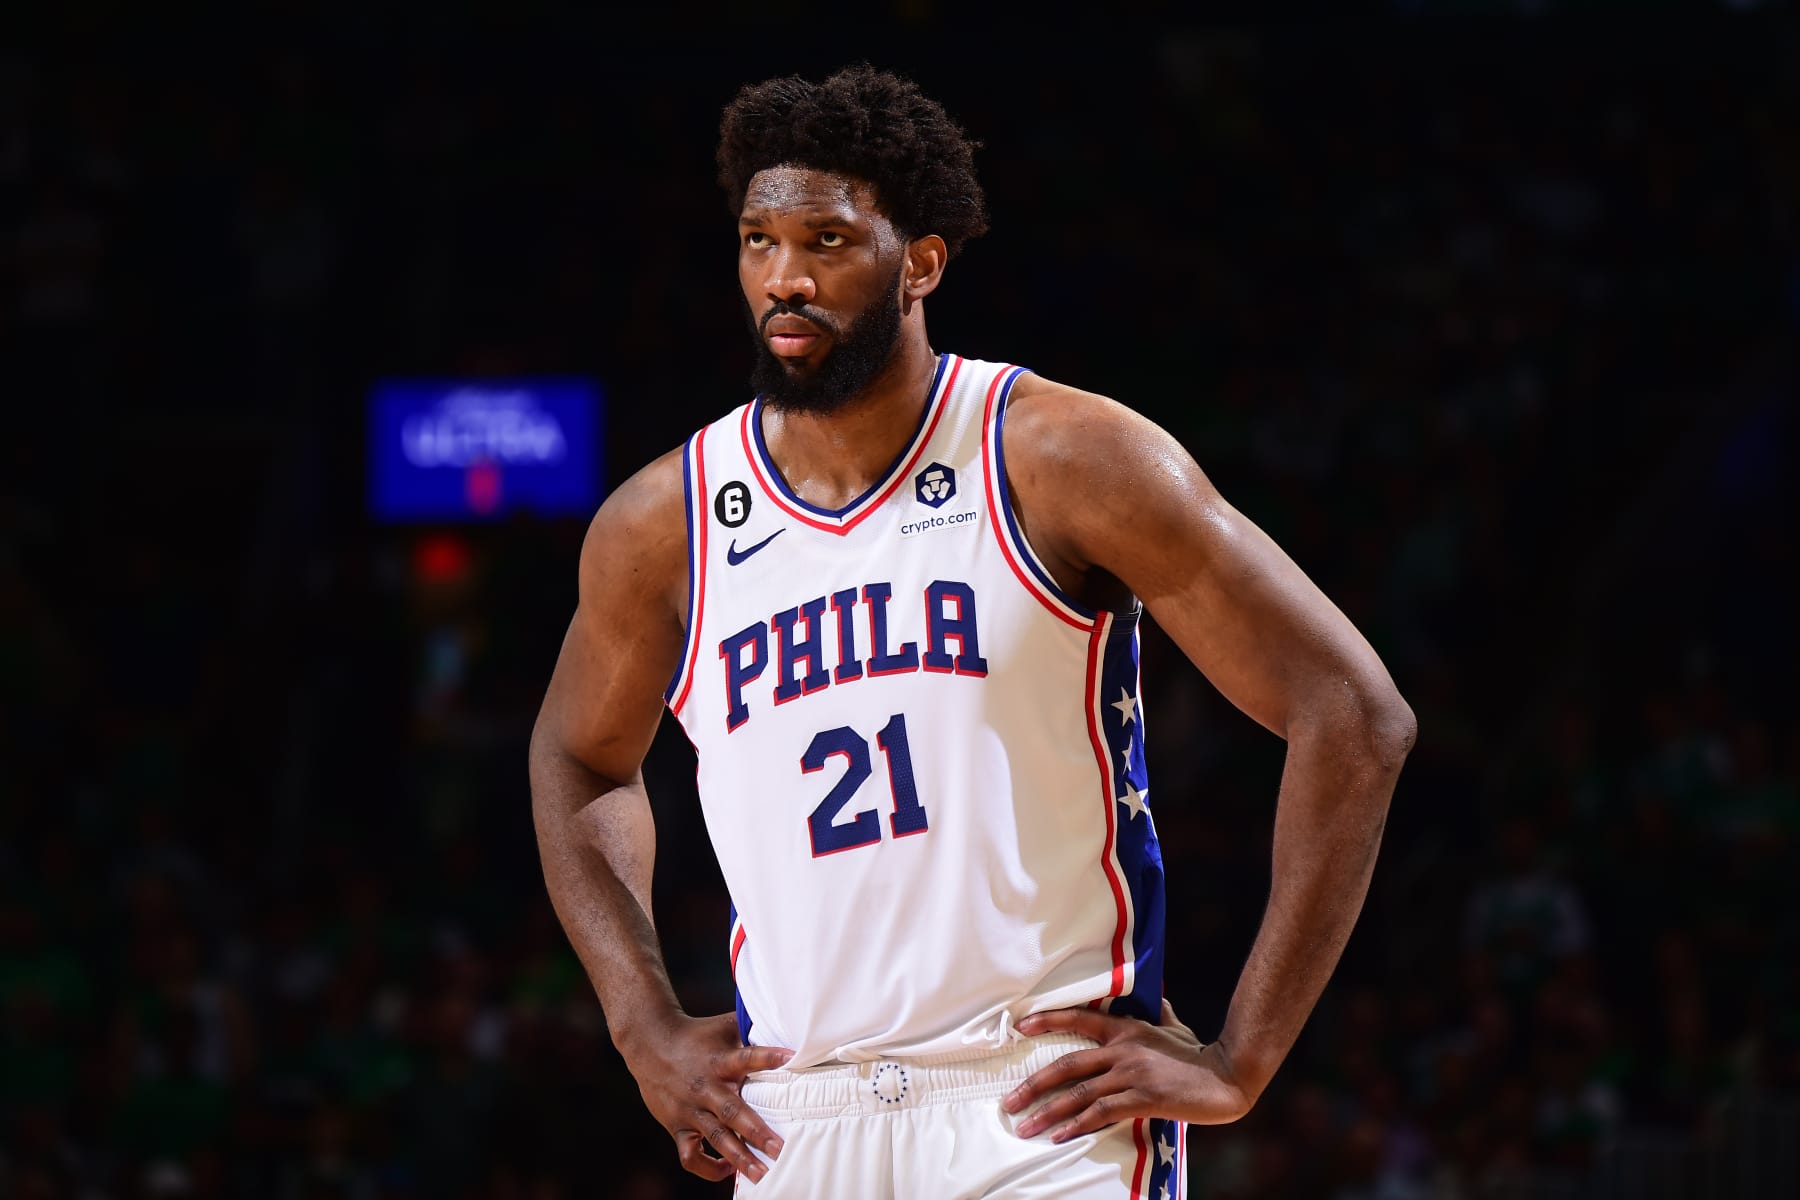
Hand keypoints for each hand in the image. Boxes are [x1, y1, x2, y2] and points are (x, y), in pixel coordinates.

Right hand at [621, 1011, 793, 1182]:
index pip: (747, 1057)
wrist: (650, 1043)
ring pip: (715, 1138)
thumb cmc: (697, 1034)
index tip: (791, 1059)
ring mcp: (690, 1110)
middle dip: (756, 1131)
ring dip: (739, 1158)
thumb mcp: (724, 1026)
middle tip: (779, 1148)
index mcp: (720, 1061)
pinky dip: (708, 1168)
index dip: (768, 1057)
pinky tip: (727, 1168)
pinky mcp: (677, 1126)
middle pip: (732, 1111)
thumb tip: (789, 1022)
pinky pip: (690, 1155)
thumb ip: (752, 1029)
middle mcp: (705, 1087)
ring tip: (761, 1174)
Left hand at [1002, 1000, 1252, 1140]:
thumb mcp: (1173, 1026)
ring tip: (1024, 1126)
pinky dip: (1077, 1124)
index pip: (1078, 1019)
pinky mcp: (1142, 1098)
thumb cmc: (1197, 1053)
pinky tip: (1059, 1135)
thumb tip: (1155, 995)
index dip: (1048, 1021)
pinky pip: (1101, 1113)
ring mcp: (1131, 1073)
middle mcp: (1122, 1049)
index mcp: (1125, 1028)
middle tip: (1008, 1100)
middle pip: (1068, 1064)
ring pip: (1079, 1093)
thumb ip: (1158, 1013)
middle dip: (1033, 1084)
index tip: (1020, 1027)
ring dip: (1048, 1111)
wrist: (1226, 1076)